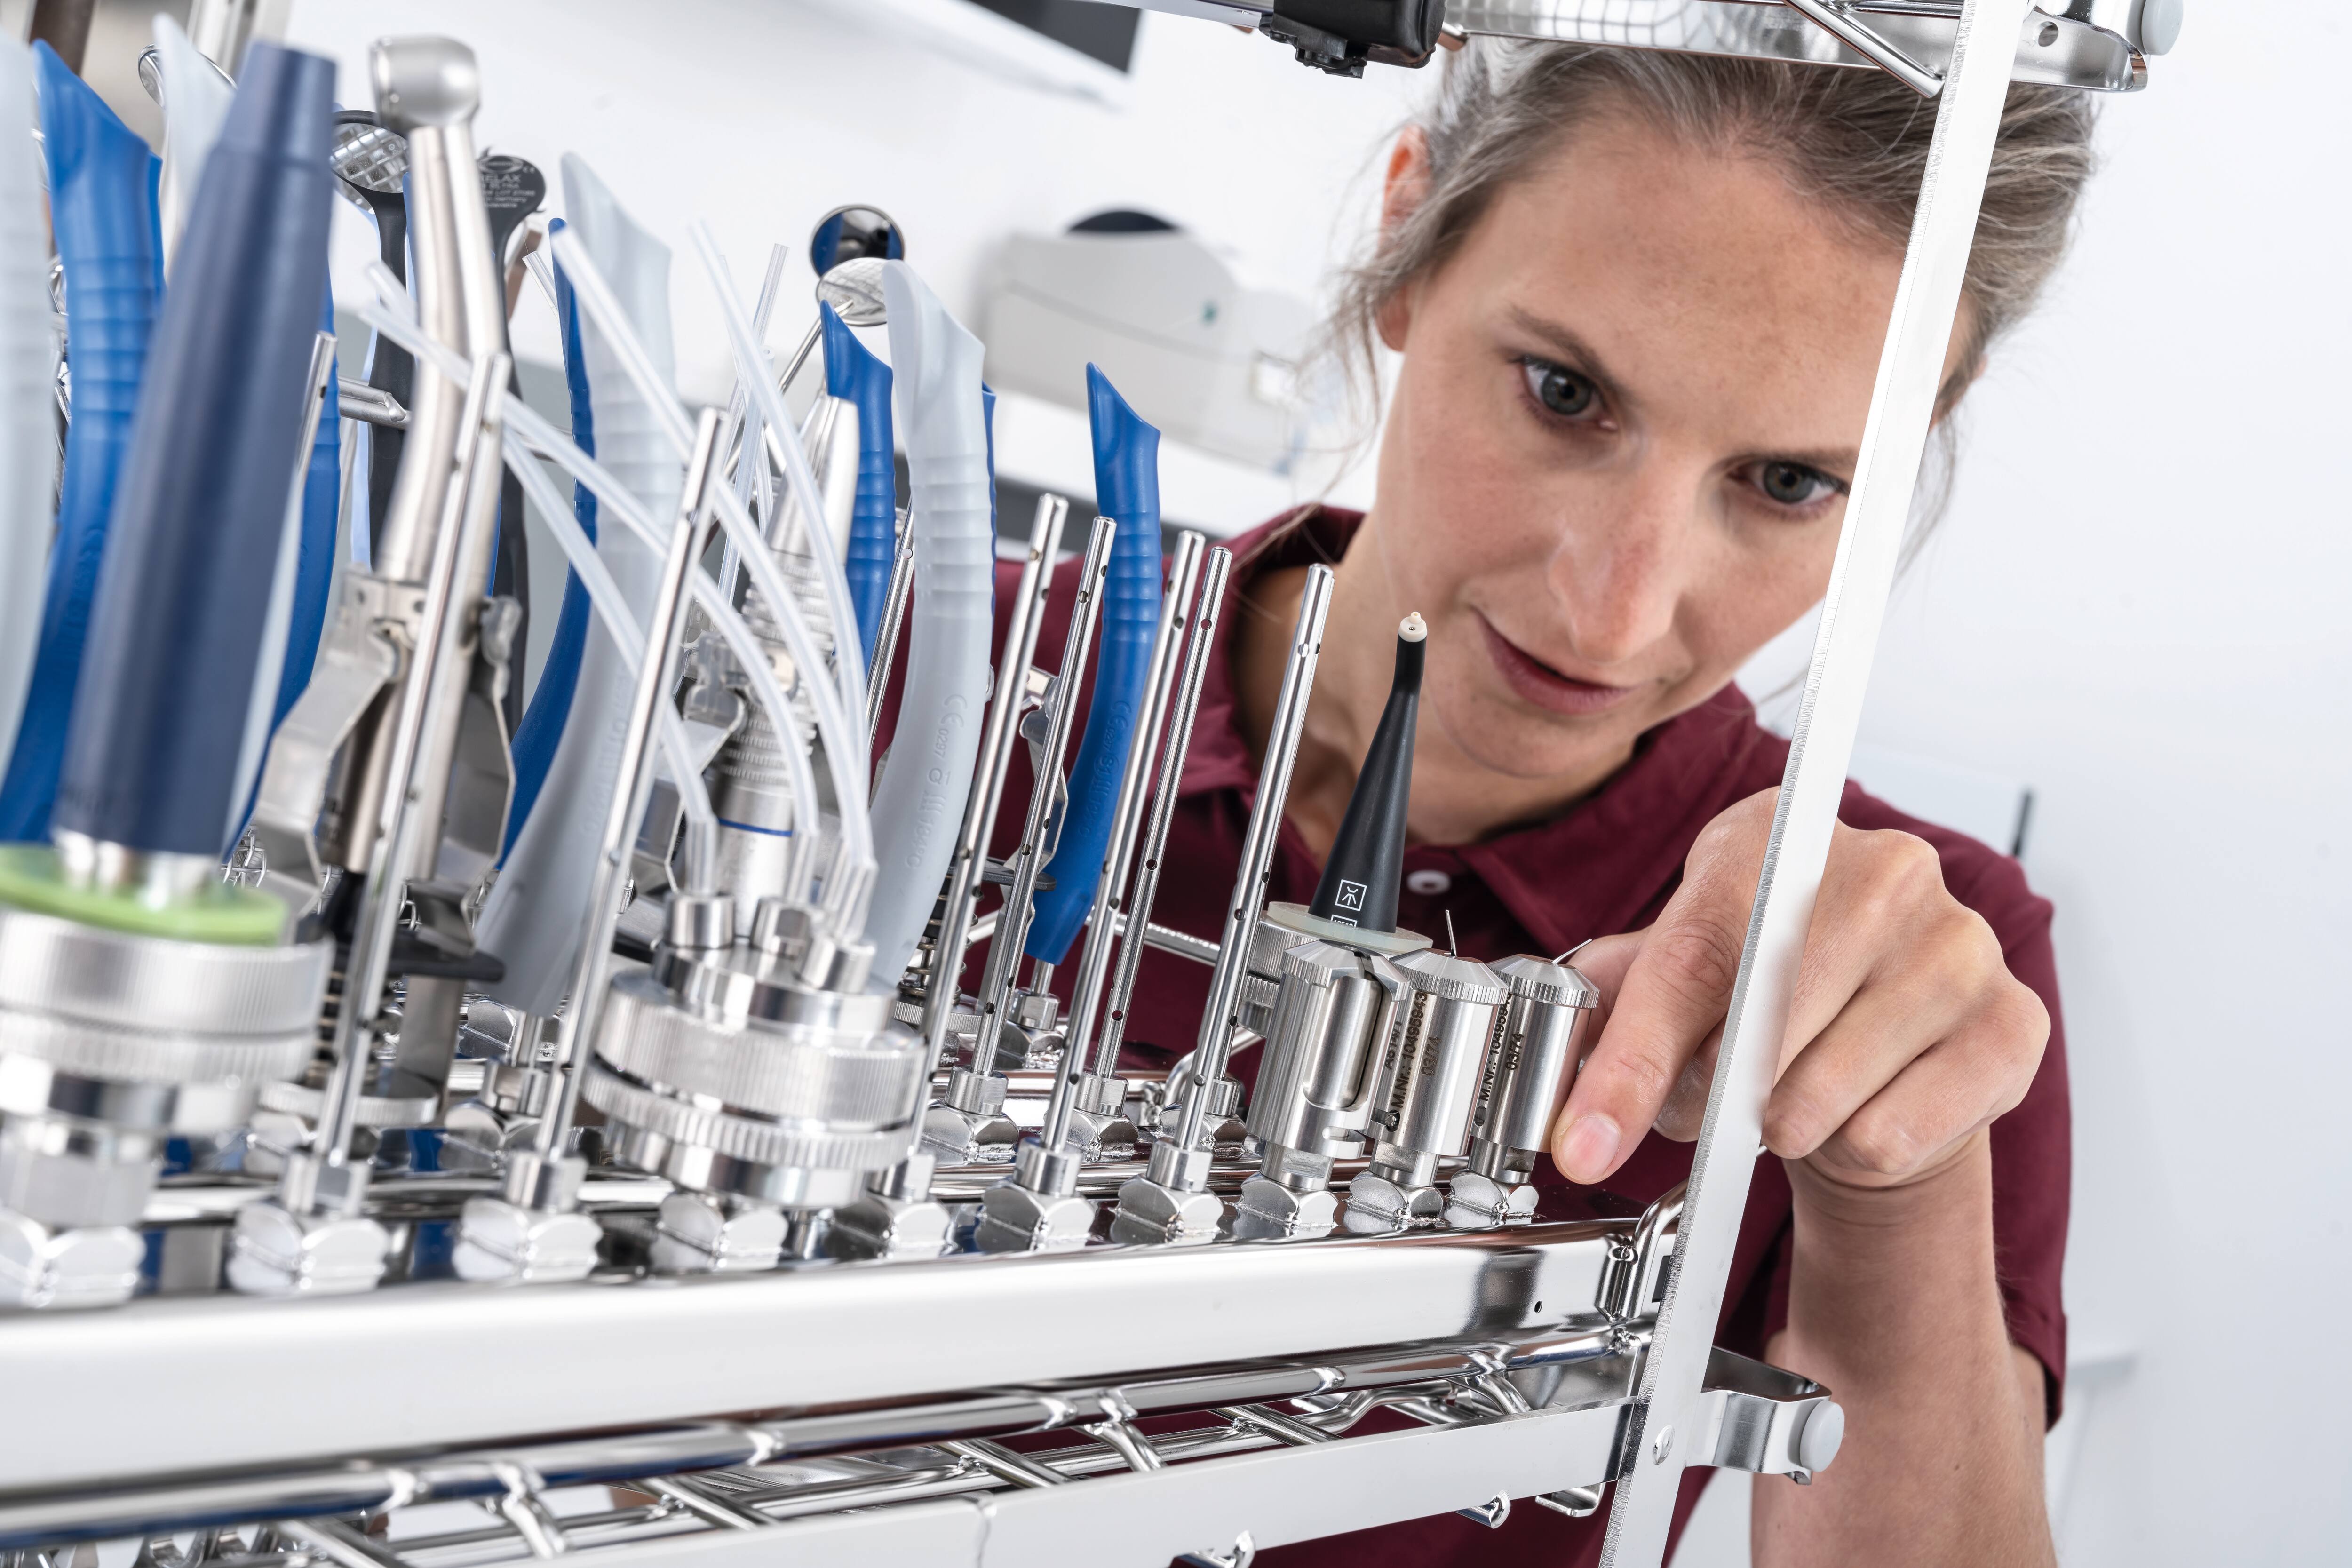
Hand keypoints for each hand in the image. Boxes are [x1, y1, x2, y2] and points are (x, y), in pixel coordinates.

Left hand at [1549, 789, 2048, 1192]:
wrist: (1884, 1032)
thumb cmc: (1764, 998)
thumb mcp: (1675, 987)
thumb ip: (1612, 1034)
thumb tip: (1571, 1125)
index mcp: (1775, 837)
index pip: (1690, 960)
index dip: (1633, 1060)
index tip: (1586, 1140)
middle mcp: (1882, 869)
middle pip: (1757, 1032)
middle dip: (1721, 1094)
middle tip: (1730, 1090)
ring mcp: (1959, 941)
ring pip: (1821, 1094)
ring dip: (1789, 1123)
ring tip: (1798, 1092)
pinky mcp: (2010, 1023)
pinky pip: (1891, 1134)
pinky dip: (1859, 1147)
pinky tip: (1867, 1103)